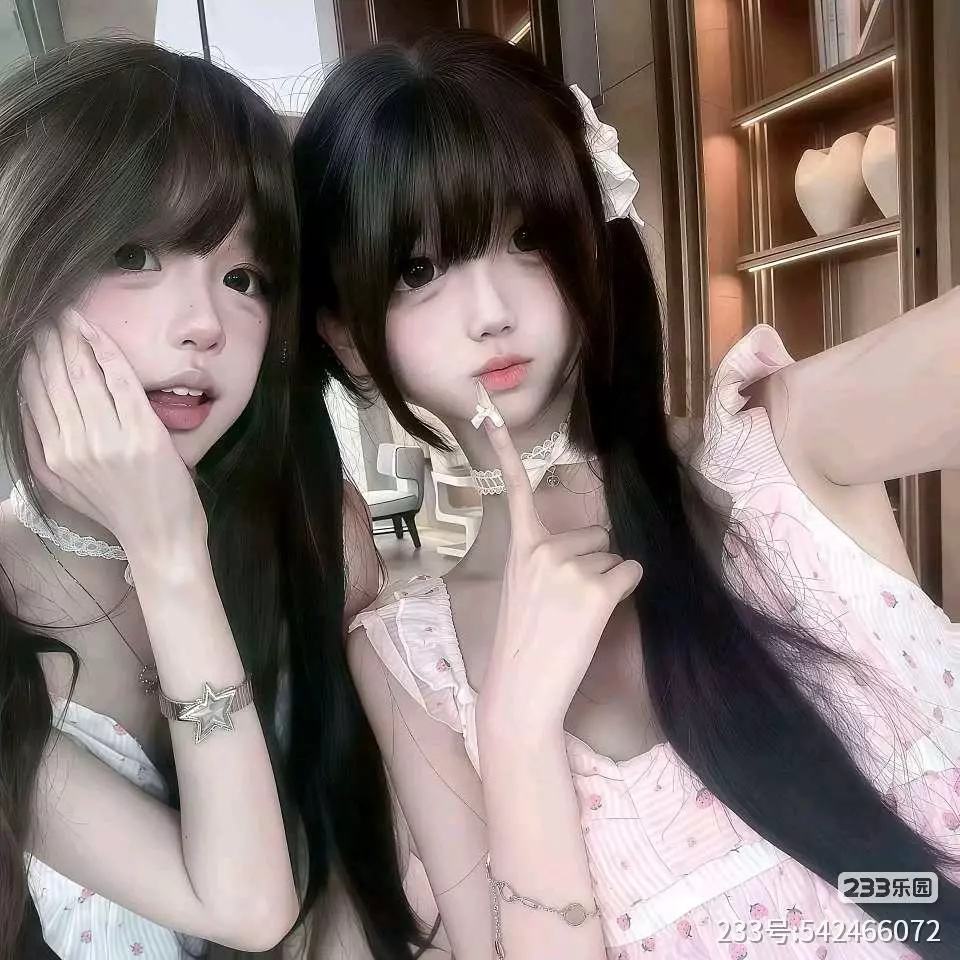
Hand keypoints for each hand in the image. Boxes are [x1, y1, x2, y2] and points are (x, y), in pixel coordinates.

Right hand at [18, 310, 206, 555]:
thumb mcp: (68, 486)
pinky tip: (94, 331)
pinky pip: (119, 381)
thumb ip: (47, 449)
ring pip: (82, 377)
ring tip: (67, 317)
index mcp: (52, 462)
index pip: (33, 398)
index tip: (33, 339)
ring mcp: (108, 441)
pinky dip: (105, 351)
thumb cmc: (121, 512)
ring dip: (73, 340)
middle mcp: (73, 449)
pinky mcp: (142, 434)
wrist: (161, 541)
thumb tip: (29, 403)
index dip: (32, 363)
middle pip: (54, 382)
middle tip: (48, 318)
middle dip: (49, 344)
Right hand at [474, 398, 642, 737]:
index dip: (503, 451)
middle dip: (592, 561)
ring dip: (606, 582)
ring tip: (577, 617)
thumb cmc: (521, 645)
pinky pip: (630, 573)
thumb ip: (547, 562)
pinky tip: (600, 615)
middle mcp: (544, 549)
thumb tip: (596, 550)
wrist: (521, 690)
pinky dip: (626, 590)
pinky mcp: (597, 591)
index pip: (513, 490)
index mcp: (520, 547)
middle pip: (594, 535)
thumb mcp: (524, 591)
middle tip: (567, 603)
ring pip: (613, 558)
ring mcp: (570, 568)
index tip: (487, 416)